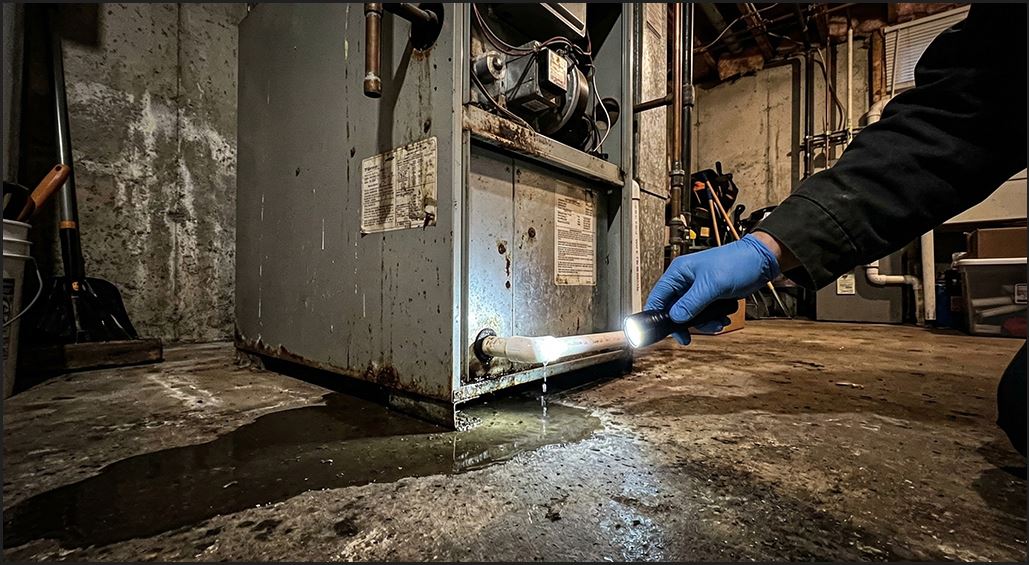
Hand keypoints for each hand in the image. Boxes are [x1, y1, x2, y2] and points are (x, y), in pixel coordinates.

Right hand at [644, 234, 780, 343]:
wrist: (761, 261)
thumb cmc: (737, 262)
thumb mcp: (712, 285)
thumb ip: (692, 303)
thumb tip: (676, 318)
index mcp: (679, 272)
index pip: (658, 296)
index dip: (656, 314)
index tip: (659, 331)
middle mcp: (686, 281)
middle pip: (674, 309)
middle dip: (684, 323)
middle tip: (687, 337)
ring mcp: (698, 290)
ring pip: (690, 315)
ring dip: (703, 323)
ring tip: (716, 324)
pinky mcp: (710, 297)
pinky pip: (704, 314)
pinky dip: (713, 320)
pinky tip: (722, 319)